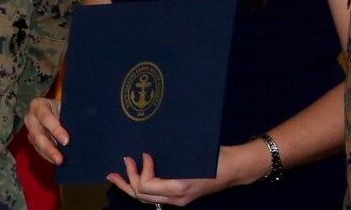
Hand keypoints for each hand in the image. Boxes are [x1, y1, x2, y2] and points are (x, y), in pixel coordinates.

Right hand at [23, 97, 68, 163]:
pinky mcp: (33, 140)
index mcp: (38, 105)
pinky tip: (55, 160)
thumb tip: (84, 123)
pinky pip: (39, 150)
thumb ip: (72, 113)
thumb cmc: (64, 107)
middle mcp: (31, 117)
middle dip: (49, 147)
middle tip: (60, 158)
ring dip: (48, 154)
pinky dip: (47, 156)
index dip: (55, 129)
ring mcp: (30, 130)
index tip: (66, 140)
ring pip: (37, 144)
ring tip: (59, 161)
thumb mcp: (67, 106)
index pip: (45, 117)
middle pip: (37, 133)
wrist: (59, 110)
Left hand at [107, 153, 229, 206]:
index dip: (141, 170)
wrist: (234, 169)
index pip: (146, 186)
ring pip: (146, 199)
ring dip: (129, 186)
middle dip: (128, 179)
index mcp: (178, 188)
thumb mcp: (192, 155)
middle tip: (124, 161)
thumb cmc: (215, 157)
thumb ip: (170, 156)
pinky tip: (135, 178)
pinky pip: (154, 197)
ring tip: (115, 176)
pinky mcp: (179, 197)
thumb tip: (147, 149)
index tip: (145, 154)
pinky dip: (141, 188)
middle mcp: (175, 199)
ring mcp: (177, 201)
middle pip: (141, 196)